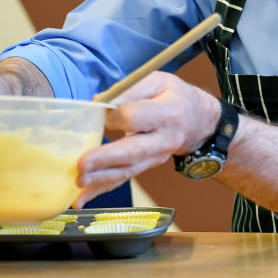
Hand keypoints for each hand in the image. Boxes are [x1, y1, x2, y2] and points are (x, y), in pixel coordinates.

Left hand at [74, 71, 219, 206]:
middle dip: (105, 160)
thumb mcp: (157, 80)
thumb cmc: (172, 95)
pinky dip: (102, 188)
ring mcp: (157, 157)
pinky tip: (83, 197)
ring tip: (79, 185)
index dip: (113, 114)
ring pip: (128, 171)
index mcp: (169, 112)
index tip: (99, 107)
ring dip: (101, 180)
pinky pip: (125, 178)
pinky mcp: (148, 166)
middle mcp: (165, 139)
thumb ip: (129, 89)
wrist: (199, 120)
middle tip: (81, 166)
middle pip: (132, 152)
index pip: (134, 117)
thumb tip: (99, 102)